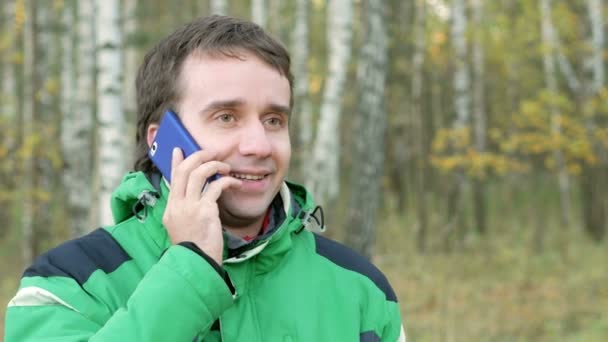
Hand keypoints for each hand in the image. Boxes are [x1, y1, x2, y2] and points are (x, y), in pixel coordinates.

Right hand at [162, 148, 241, 264]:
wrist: (196, 264)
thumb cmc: (195, 249)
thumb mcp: (184, 228)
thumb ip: (187, 211)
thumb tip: (200, 196)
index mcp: (171, 209)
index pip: (173, 178)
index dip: (176, 161)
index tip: (179, 149)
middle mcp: (177, 205)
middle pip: (185, 170)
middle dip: (199, 156)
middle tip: (211, 153)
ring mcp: (190, 207)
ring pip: (199, 174)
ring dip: (214, 166)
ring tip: (226, 167)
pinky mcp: (205, 211)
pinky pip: (216, 187)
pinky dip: (227, 181)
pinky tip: (235, 183)